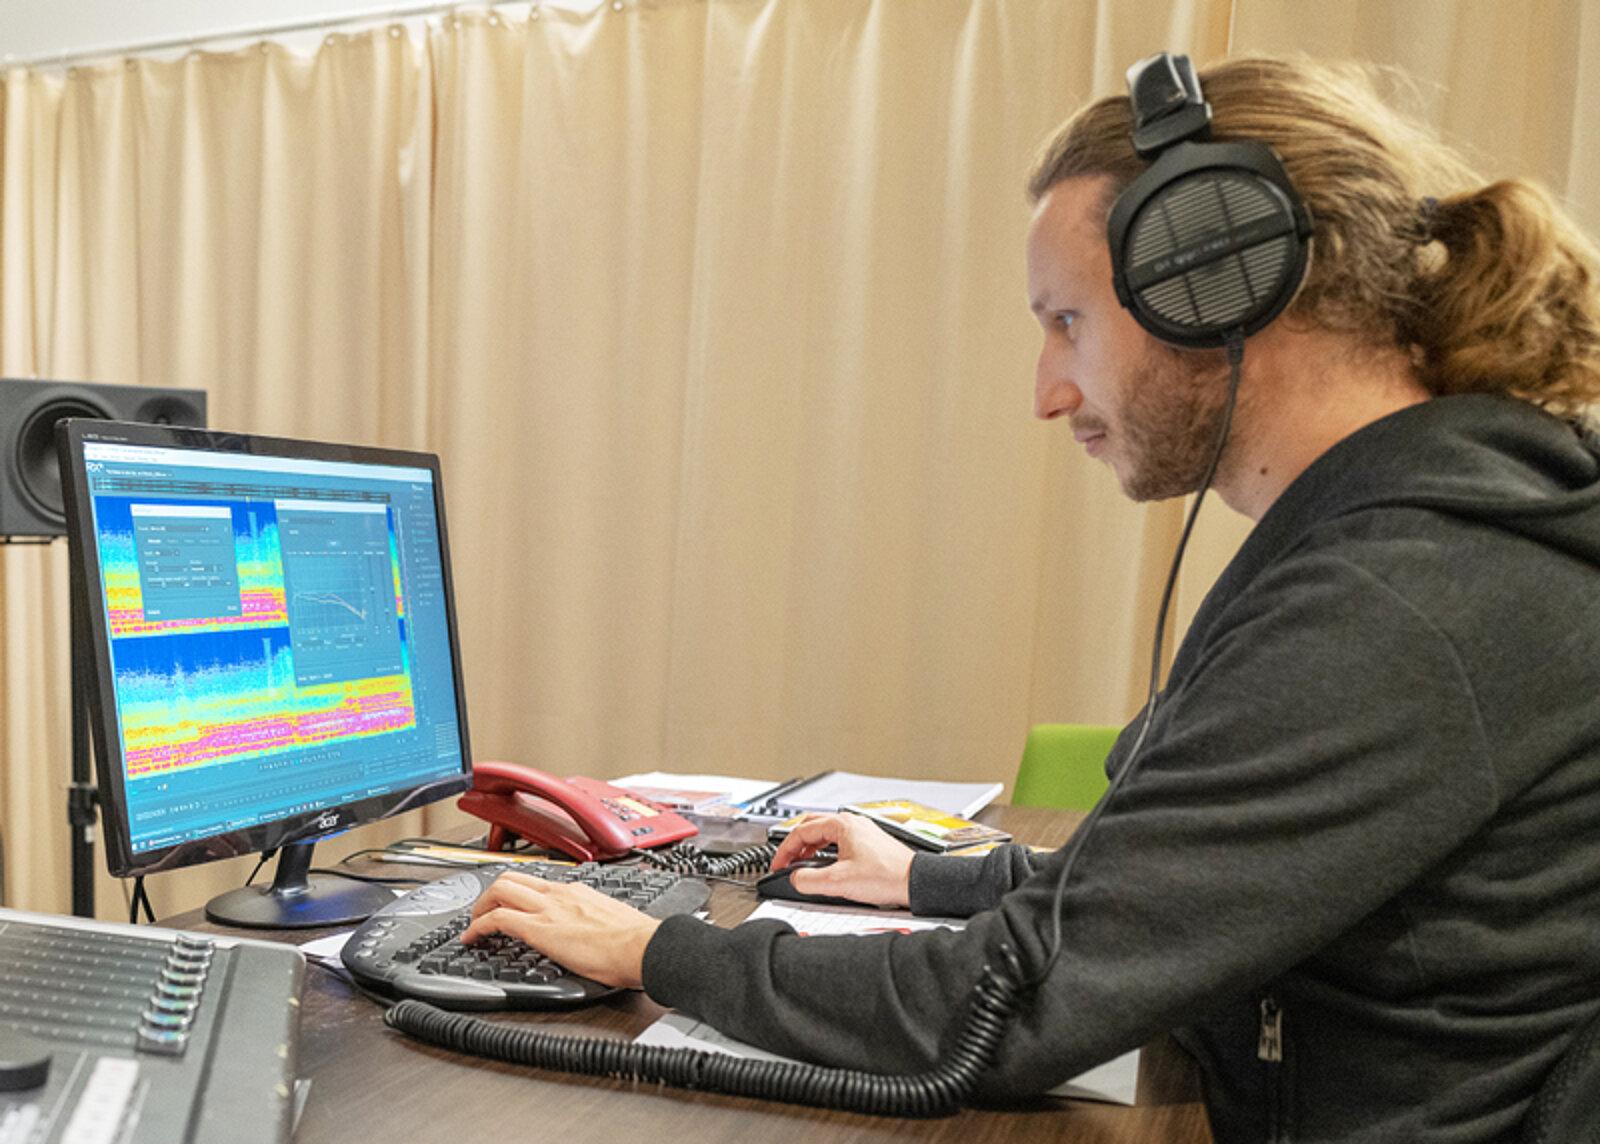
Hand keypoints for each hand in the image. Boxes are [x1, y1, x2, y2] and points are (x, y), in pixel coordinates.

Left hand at [459, 870, 660, 988]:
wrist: (642, 946)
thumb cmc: (636, 941)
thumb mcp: (610, 920)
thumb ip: (593, 920)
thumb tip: (592, 933)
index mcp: (577, 891)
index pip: (537, 883)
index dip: (517, 893)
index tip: (511, 905)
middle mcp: (559, 893)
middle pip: (512, 879)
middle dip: (489, 894)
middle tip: (482, 911)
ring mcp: (548, 909)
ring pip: (500, 891)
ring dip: (480, 907)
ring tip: (472, 925)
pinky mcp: (540, 929)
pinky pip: (498, 919)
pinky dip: (478, 927)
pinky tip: (472, 939)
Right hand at [770, 813, 913, 907]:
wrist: (915, 882)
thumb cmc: (887, 876)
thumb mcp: (839, 882)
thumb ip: (810, 880)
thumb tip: (795, 878)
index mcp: (842, 825)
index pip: (801, 831)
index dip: (785, 850)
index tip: (778, 865)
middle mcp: (852, 823)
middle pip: (812, 826)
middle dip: (795, 844)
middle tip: (786, 861)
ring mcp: (861, 831)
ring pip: (826, 833)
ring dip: (810, 847)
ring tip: (802, 865)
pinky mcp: (868, 842)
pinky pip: (838, 840)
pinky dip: (825, 851)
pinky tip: (825, 866)